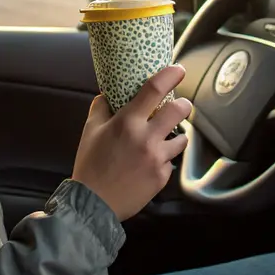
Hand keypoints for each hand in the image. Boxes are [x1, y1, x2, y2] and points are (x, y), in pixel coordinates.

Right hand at [71, 64, 191, 220]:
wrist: (92, 204)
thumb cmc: (90, 164)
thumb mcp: (90, 130)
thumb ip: (101, 107)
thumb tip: (109, 92)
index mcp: (127, 122)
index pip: (155, 89)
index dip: (170, 75)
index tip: (178, 70)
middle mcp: (146, 138)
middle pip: (179, 111)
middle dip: (184, 105)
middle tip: (180, 105)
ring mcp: (157, 159)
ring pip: (182, 138)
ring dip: (176, 134)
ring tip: (166, 137)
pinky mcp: (162, 177)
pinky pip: (171, 161)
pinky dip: (164, 158)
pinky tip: (152, 162)